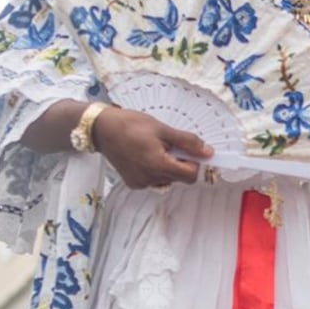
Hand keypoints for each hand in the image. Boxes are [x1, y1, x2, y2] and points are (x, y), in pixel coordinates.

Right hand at [94, 106, 212, 189]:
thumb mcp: (162, 129)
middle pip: (178, 178)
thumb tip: (207, 152)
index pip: (191, 176)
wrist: (102, 128)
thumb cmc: (130, 125)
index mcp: (158, 166)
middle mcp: (149, 179)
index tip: (189, 150)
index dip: (194, 162)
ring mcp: (140, 183)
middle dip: (179, 162)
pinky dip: (154, 169)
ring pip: (166, 179)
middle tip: (167, 144)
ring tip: (153, 148)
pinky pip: (153, 180)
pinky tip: (144, 155)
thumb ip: (187, 142)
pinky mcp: (132, 183)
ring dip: (166, 165)